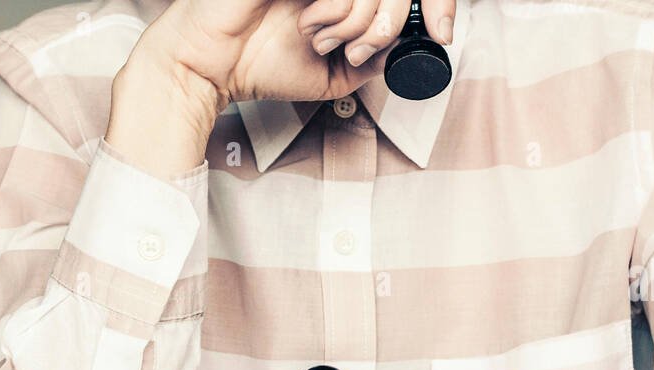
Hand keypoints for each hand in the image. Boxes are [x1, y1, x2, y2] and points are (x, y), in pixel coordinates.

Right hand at [106, 0, 455, 175]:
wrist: (211, 64)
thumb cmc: (258, 65)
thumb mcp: (331, 78)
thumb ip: (370, 62)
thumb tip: (404, 44)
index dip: (434, 5)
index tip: (442, 31)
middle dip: (385, 25)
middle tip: (352, 49)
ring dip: (354, 24)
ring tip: (317, 37)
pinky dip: (336, 13)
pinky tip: (311, 27)